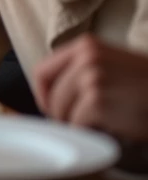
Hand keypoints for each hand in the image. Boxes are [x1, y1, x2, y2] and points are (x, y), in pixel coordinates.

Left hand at [33, 34, 147, 141]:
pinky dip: (89, 133)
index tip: (52, 108)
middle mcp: (85, 57)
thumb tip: (50, 93)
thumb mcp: (113, 64)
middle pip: (51, 96)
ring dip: (76, 124)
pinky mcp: (97, 101)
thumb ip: (83, 69)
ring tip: (100, 124)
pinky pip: (77, 124)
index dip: (44, 94)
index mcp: (86, 45)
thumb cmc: (147, 84)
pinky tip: (109, 129)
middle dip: (61, 114)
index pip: (43, 71)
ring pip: (61, 112)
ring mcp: (91, 78)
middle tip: (80, 123)